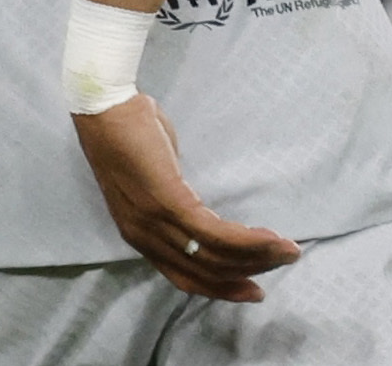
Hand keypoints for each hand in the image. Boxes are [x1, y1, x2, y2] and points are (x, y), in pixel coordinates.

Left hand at [72, 96, 299, 302]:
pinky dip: (250, 240)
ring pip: (215, 257)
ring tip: (288, 251)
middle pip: (204, 272)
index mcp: (137, 232)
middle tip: (280, 266)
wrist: (103, 104)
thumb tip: (199, 206)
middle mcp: (143, 235)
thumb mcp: (150, 179)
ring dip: (259, 257)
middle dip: (247, 275)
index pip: (183, 275)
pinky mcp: (168, 201)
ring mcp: (153, 221)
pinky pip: (216, 233)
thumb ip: (173, 201)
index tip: (252, 287)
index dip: (220, 287)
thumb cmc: (127, 132)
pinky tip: (272, 237)